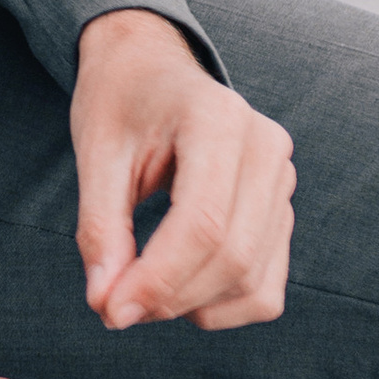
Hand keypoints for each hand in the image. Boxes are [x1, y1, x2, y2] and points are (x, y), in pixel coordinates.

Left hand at [72, 7, 293, 332]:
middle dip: (170, 296)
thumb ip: (101, 227)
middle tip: (113, 306)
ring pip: (253, 280)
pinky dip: (222, 307)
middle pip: (232, 256)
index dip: (158, 278)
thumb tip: (106, 304)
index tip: (110, 310)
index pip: (203, 222)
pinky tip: (177, 288)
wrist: (151, 68)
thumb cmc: (119, 102)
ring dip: (192, 306)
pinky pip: (266, 288)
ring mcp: (283, 181)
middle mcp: (266, 147)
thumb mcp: (95, 151)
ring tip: (138, 289)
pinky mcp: (283, 213)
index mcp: (217, 117)